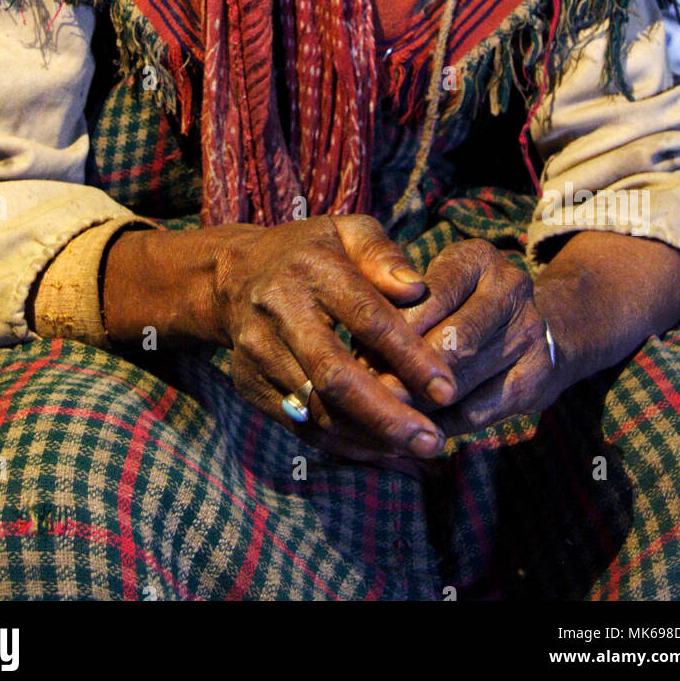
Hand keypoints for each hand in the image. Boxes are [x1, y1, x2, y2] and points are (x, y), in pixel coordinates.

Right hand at [213, 214, 459, 464]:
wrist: (233, 277)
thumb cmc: (310, 252)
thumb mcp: (347, 231)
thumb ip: (384, 254)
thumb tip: (417, 290)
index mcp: (313, 270)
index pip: (365, 317)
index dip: (408, 355)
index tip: (446, 388)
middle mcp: (281, 312)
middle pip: (334, 375)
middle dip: (387, 415)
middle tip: (433, 440)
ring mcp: (260, 352)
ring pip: (317, 409)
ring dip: (369, 436)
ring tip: (415, 448)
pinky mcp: (250, 384)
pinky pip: (301, 426)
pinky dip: (342, 443)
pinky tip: (380, 449)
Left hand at [357, 239, 562, 436]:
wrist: (525, 326)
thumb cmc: (454, 303)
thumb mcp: (428, 285)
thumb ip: (398, 306)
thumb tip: (364, 349)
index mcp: (477, 258)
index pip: (430, 297)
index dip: (394, 332)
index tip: (358, 359)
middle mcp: (511, 288)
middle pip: (452, 341)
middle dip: (406, 372)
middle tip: (368, 396)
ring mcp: (529, 332)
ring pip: (465, 380)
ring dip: (420, 403)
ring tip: (384, 416)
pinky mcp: (538, 376)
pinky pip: (480, 410)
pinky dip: (442, 424)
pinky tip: (416, 428)